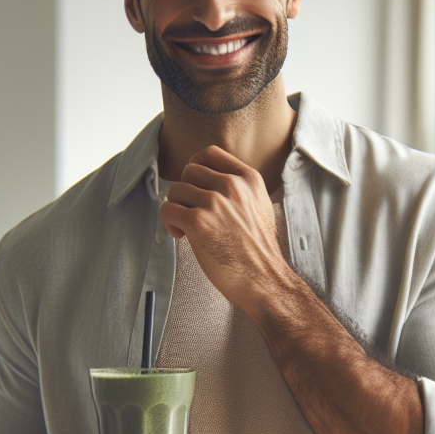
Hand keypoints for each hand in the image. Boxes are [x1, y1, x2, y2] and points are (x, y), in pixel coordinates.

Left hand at [159, 146, 295, 313]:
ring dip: (177, 208)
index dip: (196, 169)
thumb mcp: (260, 207)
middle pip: (189, 171)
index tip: (196, 186)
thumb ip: (239, 190)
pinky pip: (168, 210)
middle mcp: (233, 186)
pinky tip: (181, 234)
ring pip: (175, 190)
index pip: (209, 154)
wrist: (266, 280)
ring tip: (188, 227)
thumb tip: (209, 184)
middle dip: (185, 192)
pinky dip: (169, 222)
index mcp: (249, 179)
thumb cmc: (260, 252)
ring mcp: (215, 203)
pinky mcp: (199, 223)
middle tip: (191, 212)